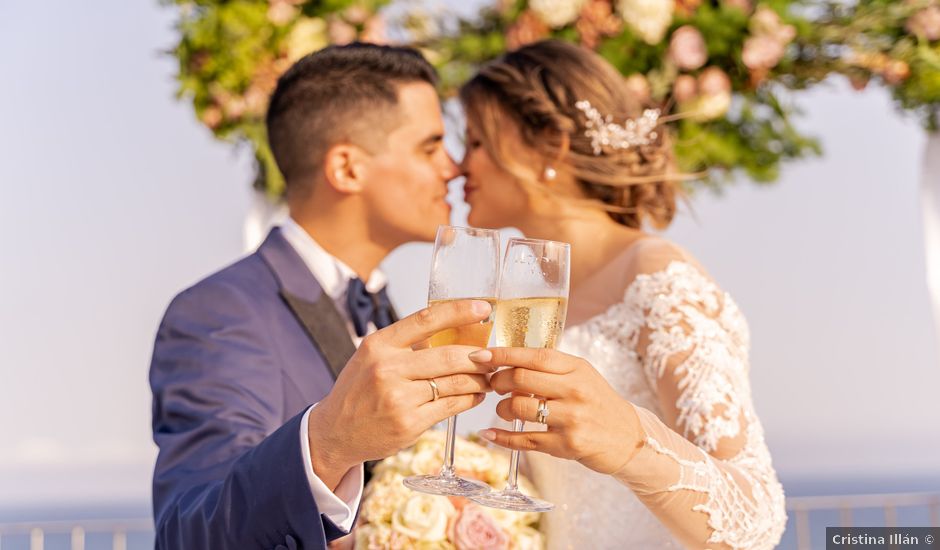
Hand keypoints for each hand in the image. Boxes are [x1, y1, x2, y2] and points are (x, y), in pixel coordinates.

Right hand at [308, 299, 494, 487]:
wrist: (335, 432)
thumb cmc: (359, 390)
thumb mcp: (372, 357)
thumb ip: (406, 345)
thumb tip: (454, 331)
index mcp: (379, 344)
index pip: (426, 319)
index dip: (459, 311)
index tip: (484, 308)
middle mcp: (388, 368)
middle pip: (449, 356)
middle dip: (479, 356)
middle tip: (493, 356)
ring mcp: (399, 398)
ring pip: (455, 383)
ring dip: (479, 380)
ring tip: (489, 377)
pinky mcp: (409, 423)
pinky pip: (450, 406)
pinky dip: (469, 399)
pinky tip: (476, 395)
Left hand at [469, 347, 643, 474]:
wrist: (629, 438)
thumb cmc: (598, 403)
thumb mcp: (582, 375)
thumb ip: (551, 367)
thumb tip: (508, 358)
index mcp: (577, 368)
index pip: (534, 355)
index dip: (502, 354)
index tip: (479, 354)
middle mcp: (575, 390)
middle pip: (520, 379)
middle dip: (498, 381)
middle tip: (492, 384)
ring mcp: (572, 419)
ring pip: (519, 408)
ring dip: (501, 409)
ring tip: (502, 410)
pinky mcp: (567, 446)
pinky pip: (524, 440)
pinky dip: (502, 438)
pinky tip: (490, 434)